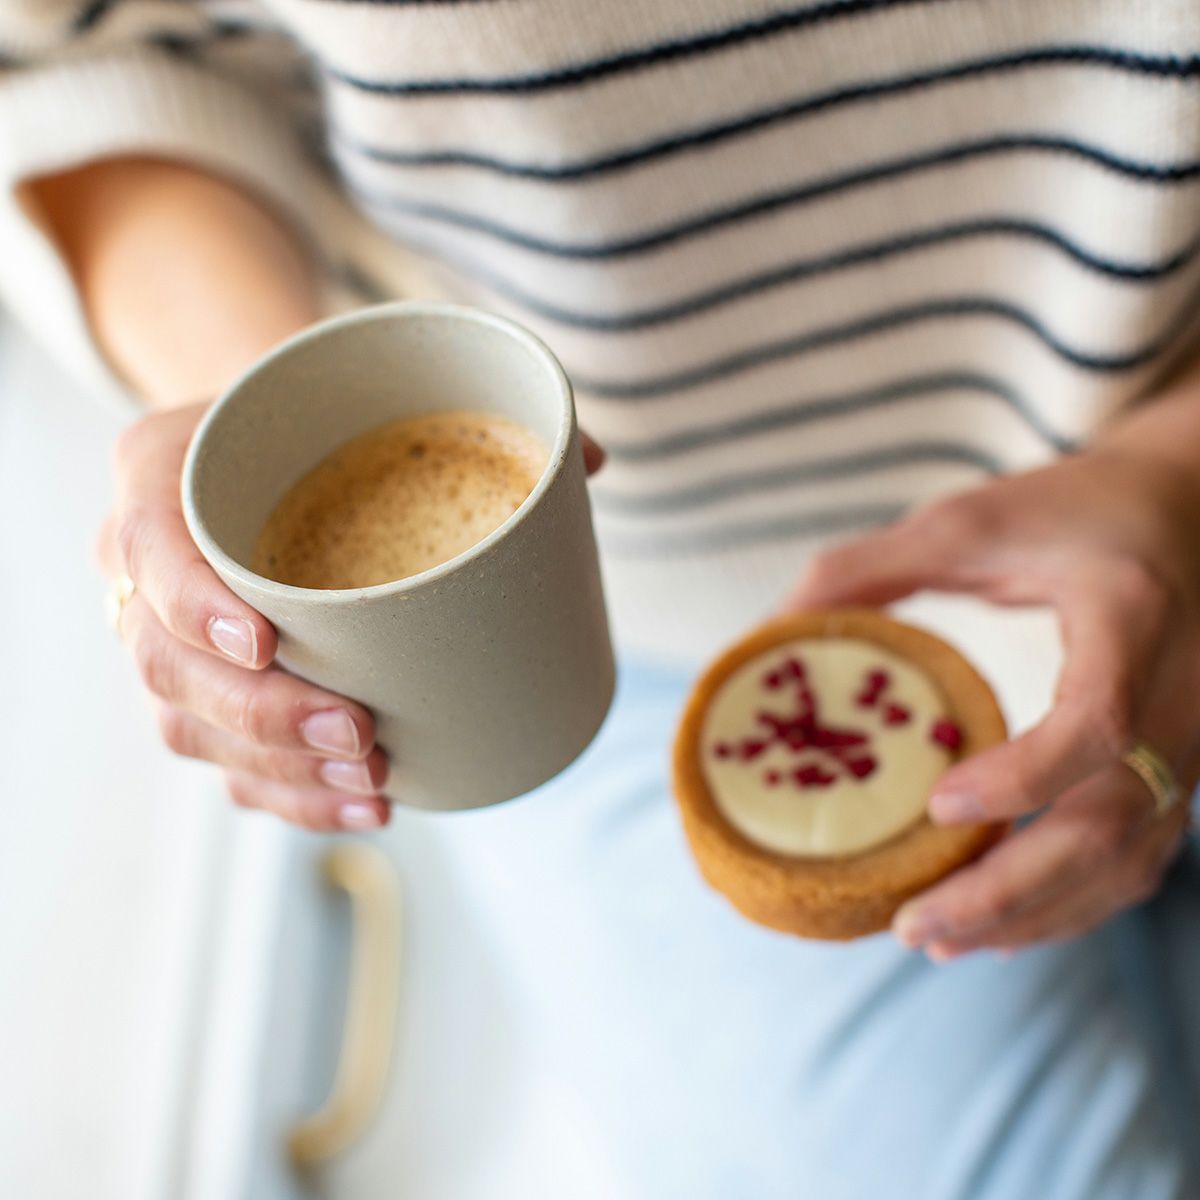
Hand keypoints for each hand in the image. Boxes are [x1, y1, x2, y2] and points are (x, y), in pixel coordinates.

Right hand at [100, 404, 607, 830]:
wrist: (275, 437)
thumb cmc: (323, 417)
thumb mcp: (366, 388)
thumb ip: (469, 415)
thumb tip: (589, 459)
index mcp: (159, 471)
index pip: (147, 542)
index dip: (192, 602)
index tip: (270, 641)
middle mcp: (144, 561)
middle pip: (166, 661)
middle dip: (263, 714)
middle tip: (358, 732)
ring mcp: (166, 633)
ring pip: (191, 727)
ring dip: (282, 771)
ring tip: (375, 783)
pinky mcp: (202, 688)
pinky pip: (223, 761)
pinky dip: (290, 797)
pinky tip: (363, 807)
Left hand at [789, 445, 1199, 958]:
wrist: (1191, 510)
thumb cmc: (1073, 509)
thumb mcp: (966, 521)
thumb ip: (865, 568)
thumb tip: (768, 633)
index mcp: (1130, 614)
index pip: (1101, 719)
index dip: (1024, 777)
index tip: (937, 806)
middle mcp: (1184, 692)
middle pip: (1114, 821)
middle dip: (1012, 891)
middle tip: (912, 926)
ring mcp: (1195, 739)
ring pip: (1132, 857)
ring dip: (1037, 913)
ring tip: (939, 938)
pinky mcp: (1184, 765)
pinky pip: (1141, 855)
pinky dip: (1073, 901)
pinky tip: (1004, 922)